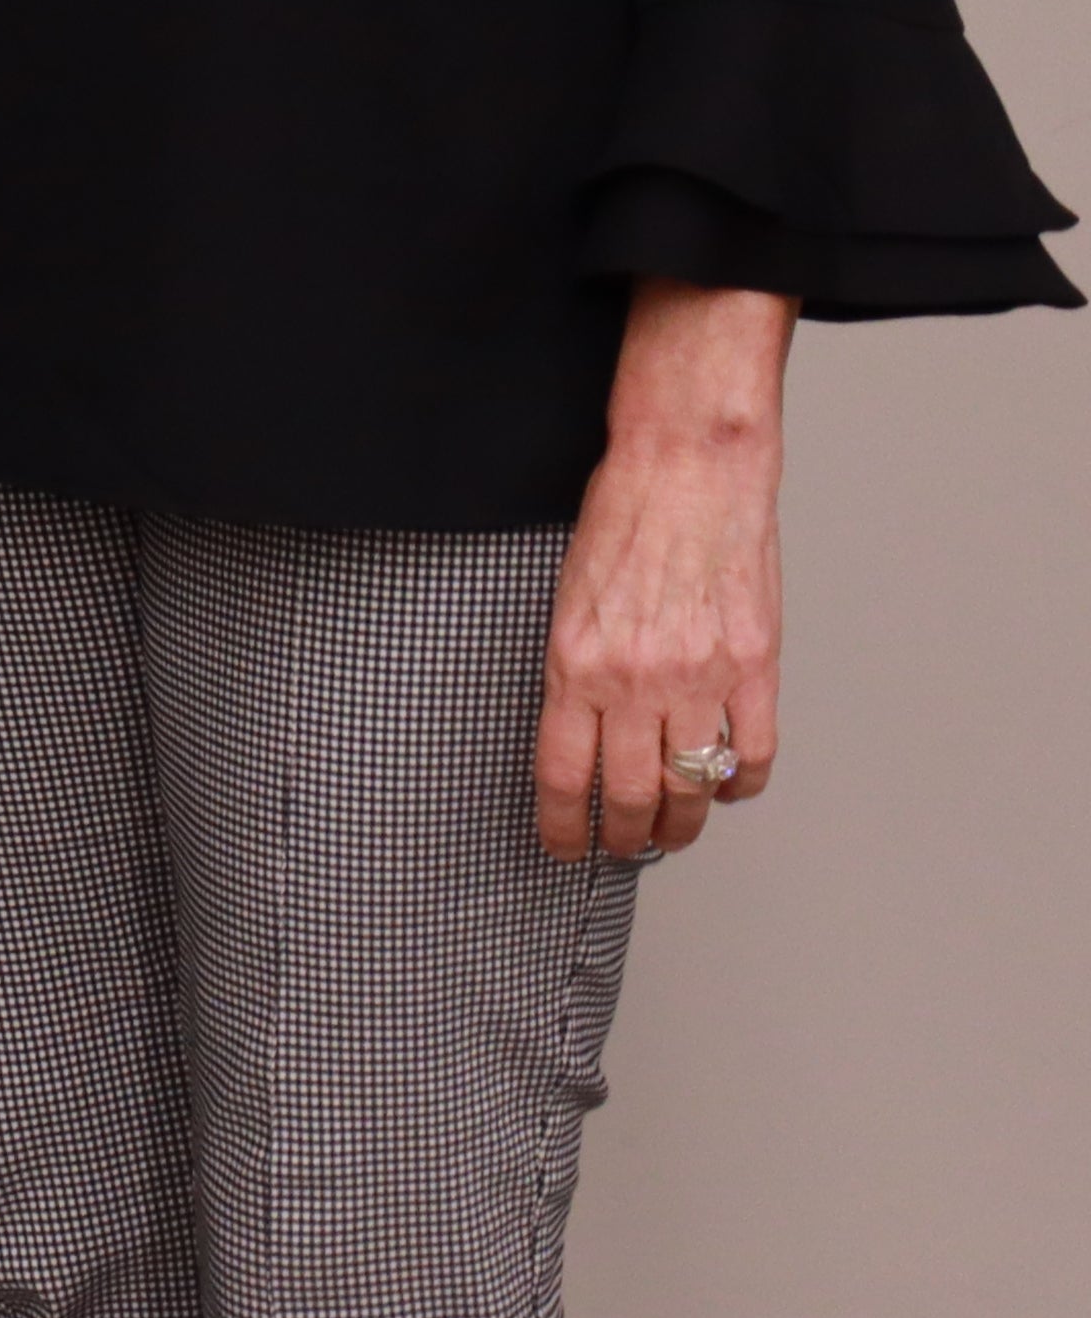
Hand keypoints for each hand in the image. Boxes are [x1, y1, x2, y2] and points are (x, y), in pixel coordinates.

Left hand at [537, 277, 791, 861]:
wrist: (686, 467)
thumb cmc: (621, 518)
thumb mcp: (566, 597)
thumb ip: (573, 667)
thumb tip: (577, 730)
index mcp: (575, 662)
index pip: (563, 774)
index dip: (561, 825)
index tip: (561, 846)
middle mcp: (636, 679)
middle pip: (629, 795)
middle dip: (622, 838)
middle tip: (620, 850)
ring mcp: (701, 677)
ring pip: (691, 787)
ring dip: (680, 825)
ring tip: (669, 835)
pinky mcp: (755, 666)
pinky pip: (753, 754)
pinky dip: (740, 784)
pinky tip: (726, 788)